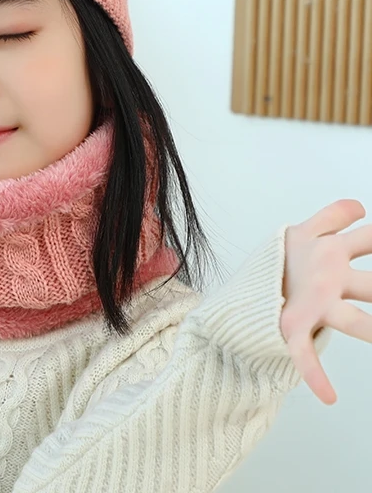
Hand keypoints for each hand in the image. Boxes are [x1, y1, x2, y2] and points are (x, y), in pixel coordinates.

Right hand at [281, 199, 371, 404]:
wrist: (242, 286)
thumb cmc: (279, 263)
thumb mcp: (302, 232)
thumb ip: (332, 216)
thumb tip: (361, 206)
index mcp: (330, 250)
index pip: (370, 237)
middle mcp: (328, 276)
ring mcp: (314, 303)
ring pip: (354, 321)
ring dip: (371, 330)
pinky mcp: (294, 327)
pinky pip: (304, 354)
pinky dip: (314, 375)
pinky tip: (328, 396)